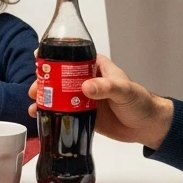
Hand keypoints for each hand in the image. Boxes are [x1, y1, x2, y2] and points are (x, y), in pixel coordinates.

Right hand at [28, 54, 173, 149]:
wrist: (147, 127)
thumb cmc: (139, 101)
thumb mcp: (124, 90)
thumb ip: (106, 87)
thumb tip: (85, 87)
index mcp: (95, 67)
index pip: (71, 56)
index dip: (54, 55)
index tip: (39, 57)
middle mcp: (86, 80)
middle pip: (59, 76)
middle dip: (44, 81)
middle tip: (35, 89)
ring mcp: (83, 98)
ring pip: (58, 94)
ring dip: (45, 98)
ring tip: (34, 105)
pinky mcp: (82, 114)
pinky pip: (63, 111)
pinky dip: (51, 113)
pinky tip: (40, 117)